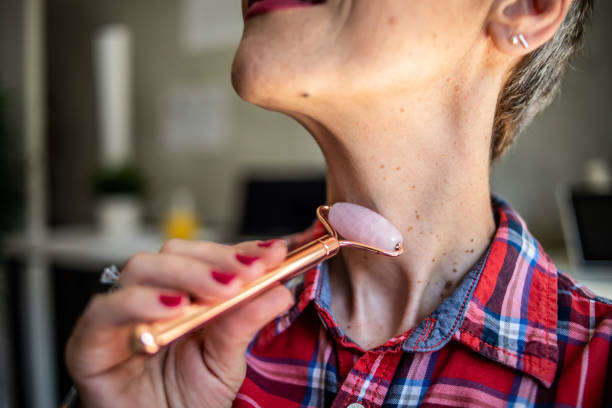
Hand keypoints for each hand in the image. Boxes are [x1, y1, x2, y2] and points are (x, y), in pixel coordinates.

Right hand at [65, 239, 292, 407]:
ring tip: (221, 291)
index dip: (240, 251)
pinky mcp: (90, 341)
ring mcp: (119, 315)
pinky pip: (104, 310)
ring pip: (142, 268)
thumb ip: (244, 323)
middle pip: (174, 253)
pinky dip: (140, 302)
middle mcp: (150, 297)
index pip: (208, 257)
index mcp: (184, 295)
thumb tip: (279, 289)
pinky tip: (174, 308)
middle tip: (250, 274)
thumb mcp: (225, 361)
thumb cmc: (187, 401)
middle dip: (216, 259)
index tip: (274, 254)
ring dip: (187, 274)